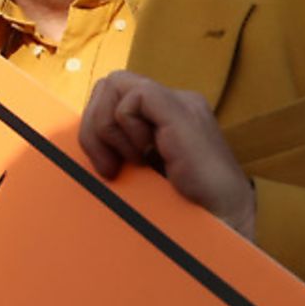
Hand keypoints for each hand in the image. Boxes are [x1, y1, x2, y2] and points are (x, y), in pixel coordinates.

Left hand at [79, 71, 256, 239]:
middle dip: (93, 124)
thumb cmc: (182, 205)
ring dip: (107, 127)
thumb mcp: (140, 172)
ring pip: (116, 84)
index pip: (113, 95)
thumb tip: (81, 142)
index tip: (104, 165)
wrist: (223, 220)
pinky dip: (125, 127)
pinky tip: (143, 155)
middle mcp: (175, 101)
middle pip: (109, 84)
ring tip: (131, 160)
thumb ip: (118, 150)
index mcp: (166, 113)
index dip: (94, 125)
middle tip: (108, 165)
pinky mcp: (182, 112)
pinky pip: (134, 97)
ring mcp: (180, 103)